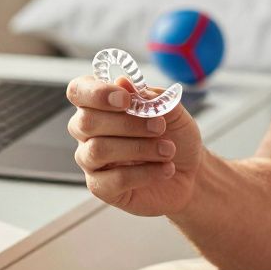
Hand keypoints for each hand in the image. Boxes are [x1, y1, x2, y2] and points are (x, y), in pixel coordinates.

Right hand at [66, 74, 202, 215]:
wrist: (191, 173)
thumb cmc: (176, 137)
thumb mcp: (173, 111)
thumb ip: (149, 96)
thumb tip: (122, 82)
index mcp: (101, 105)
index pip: (79, 91)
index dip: (96, 93)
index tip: (125, 99)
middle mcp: (88, 132)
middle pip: (86, 121)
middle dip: (126, 123)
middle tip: (160, 126)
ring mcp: (91, 161)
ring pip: (97, 150)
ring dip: (138, 148)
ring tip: (168, 150)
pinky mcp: (101, 187)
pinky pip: (113, 180)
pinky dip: (144, 173)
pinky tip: (165, 169)